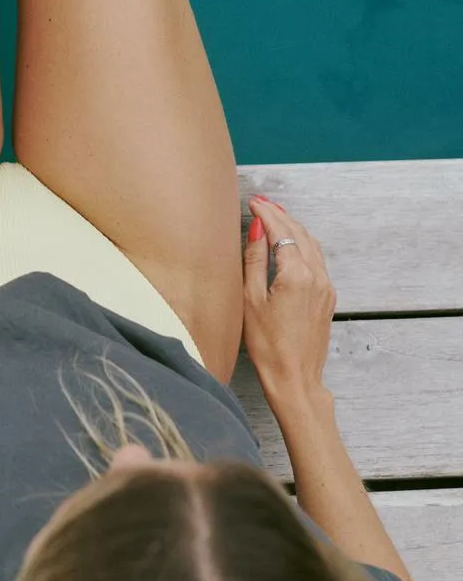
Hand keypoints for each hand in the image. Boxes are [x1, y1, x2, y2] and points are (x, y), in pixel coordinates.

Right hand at [242, 196, 336, 408]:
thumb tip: (258, 229)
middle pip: (299, 233)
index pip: (282, 231)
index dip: (267, 213)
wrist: (295, 378)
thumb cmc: (268, 345)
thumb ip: (255, 259)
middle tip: (262, 203)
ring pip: (311, 244)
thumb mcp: (251, 299)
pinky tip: (290, 243)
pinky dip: (302, 243)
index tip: (253, 202)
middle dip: (280, 214)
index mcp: (297, 275)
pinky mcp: (328, 297)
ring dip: (293, 227)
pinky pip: (317, 259)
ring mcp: (326, 287)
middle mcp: (317, 276)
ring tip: (275, 216)